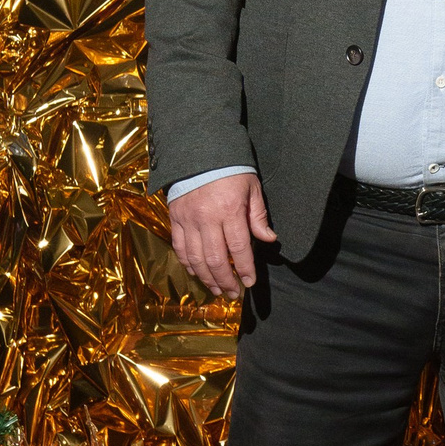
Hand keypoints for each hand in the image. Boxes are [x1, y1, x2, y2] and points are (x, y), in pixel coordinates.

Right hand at [168, 173, 274, 298]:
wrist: (198, 152)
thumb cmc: (230, 170)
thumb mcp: (251, 189)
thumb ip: (258, 217)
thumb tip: (270, 240)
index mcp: (229, 210)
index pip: (239, 248)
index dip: (245, 268)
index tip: (249, 282)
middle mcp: (206, 218)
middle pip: (215, 259)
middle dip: (226, 280)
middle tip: (233, 293)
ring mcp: (188, 220)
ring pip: (195, 258)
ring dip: (207, 278)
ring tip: (217, 289)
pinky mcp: (174, 219)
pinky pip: (180, 248)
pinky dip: (188, 264)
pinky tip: (197, 274)